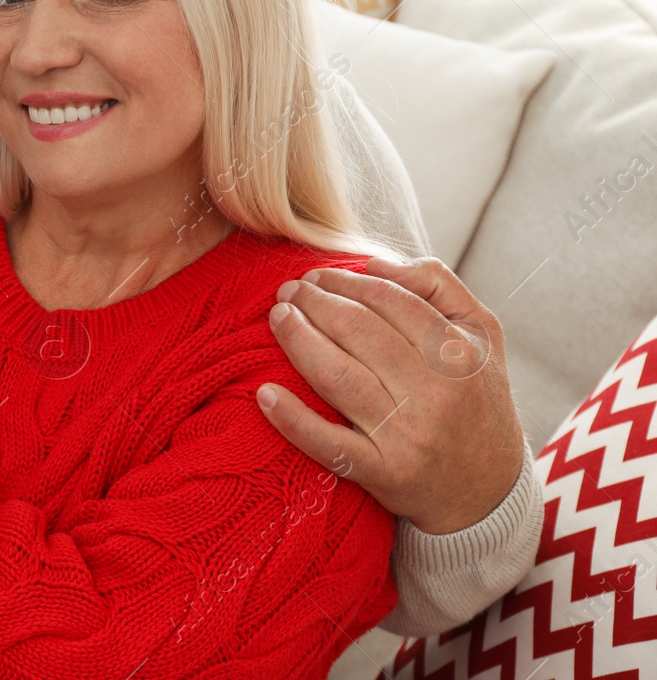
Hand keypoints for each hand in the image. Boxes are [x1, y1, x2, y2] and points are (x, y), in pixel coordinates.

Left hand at [256, 256, 524, 534]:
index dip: (346, 282)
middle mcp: (436, 393)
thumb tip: (374, 263)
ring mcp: (408, 436)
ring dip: (297, 340)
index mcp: (460, 353)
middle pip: (358, 332)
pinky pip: (329, 444)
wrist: (490, 492)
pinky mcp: (385, 474)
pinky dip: (292, 419)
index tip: (317, 275)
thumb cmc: (476, 400)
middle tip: (287, 291)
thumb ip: (438, 285)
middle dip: (314, 303)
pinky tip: (265, 394)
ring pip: (337, 376)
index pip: (390, 300)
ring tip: (277, 318)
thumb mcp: (482, 335)